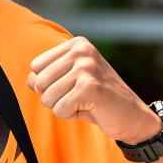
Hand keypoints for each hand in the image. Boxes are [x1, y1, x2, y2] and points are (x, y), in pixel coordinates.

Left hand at [27, 37, 161, 143]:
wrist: (132, 117)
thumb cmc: (97, 99)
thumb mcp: (70, 81)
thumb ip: (47, 76)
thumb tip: (30, 80)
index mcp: (77, 45)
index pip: (36, 66)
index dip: (48, 83)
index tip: (71, 85)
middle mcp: (82, 51)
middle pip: (39, 82)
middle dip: (54, 97)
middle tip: (78, 97)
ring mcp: (86, 68)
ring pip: (47, 98)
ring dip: (63, 107)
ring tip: (85, 103)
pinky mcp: (89, 88)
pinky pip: (59, 109)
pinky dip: (70, 115)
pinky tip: (91, 109)